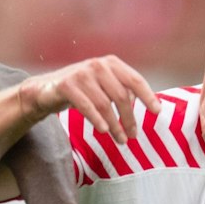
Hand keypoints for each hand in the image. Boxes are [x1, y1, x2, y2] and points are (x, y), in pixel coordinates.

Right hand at [19, 55, 159, 144]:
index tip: (157, 112)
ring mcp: (82, 74)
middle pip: (121, 96)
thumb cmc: (82, 90)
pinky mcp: (67, 85)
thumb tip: (149, 105)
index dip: (148, 96)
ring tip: (120, 140)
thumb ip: (122, 91)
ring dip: (114, 125)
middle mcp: (98, 65)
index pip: (135, 79)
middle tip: (133, 136)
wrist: (47, 89)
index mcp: (111, 63)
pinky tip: (104, 131)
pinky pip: (87, 106)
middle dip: (129, 118)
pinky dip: (97, 120)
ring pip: (105, 104)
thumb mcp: (104, 86)